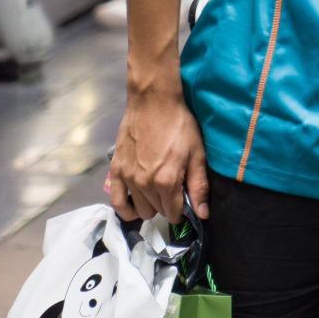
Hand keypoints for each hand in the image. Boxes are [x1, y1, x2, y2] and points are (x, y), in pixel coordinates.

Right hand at [108, 82, 207, 222]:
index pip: (174, 213)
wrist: (153, 103)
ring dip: (150, 206)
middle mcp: (145, 184)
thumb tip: (202, 214)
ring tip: (157, 193)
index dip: (182, 211)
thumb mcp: (197, 153)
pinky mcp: (116, 172)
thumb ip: (199, 186)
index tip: (185, 202)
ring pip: (139, 210)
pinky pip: (117, 202)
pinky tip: (135, 205)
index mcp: (167, 181)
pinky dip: (126, 209)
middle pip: (157, 211)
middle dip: (168, 206)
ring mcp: (128, 179)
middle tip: (173, 191)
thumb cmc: (180, 125)